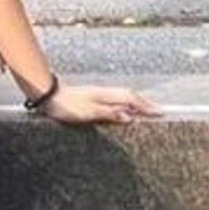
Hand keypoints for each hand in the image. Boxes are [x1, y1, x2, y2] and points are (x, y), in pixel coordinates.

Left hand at [39, 81, 159, 126]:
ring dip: (135, 103)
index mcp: (107, 95)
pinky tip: (123, 109)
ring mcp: (99, 94)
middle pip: (130, 96)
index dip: (147, 106)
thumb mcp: (89, 112)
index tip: (160, 113)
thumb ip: (110, 113)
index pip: (132, 100)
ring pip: (123, 97)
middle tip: (157, 111)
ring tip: (145, 111)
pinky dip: (124, 104)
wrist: (48, 96)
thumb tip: (130, 116)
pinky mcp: (93, 98)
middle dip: (145, 103)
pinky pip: (115, 100)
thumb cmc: (67, 105)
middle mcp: (105, 93)